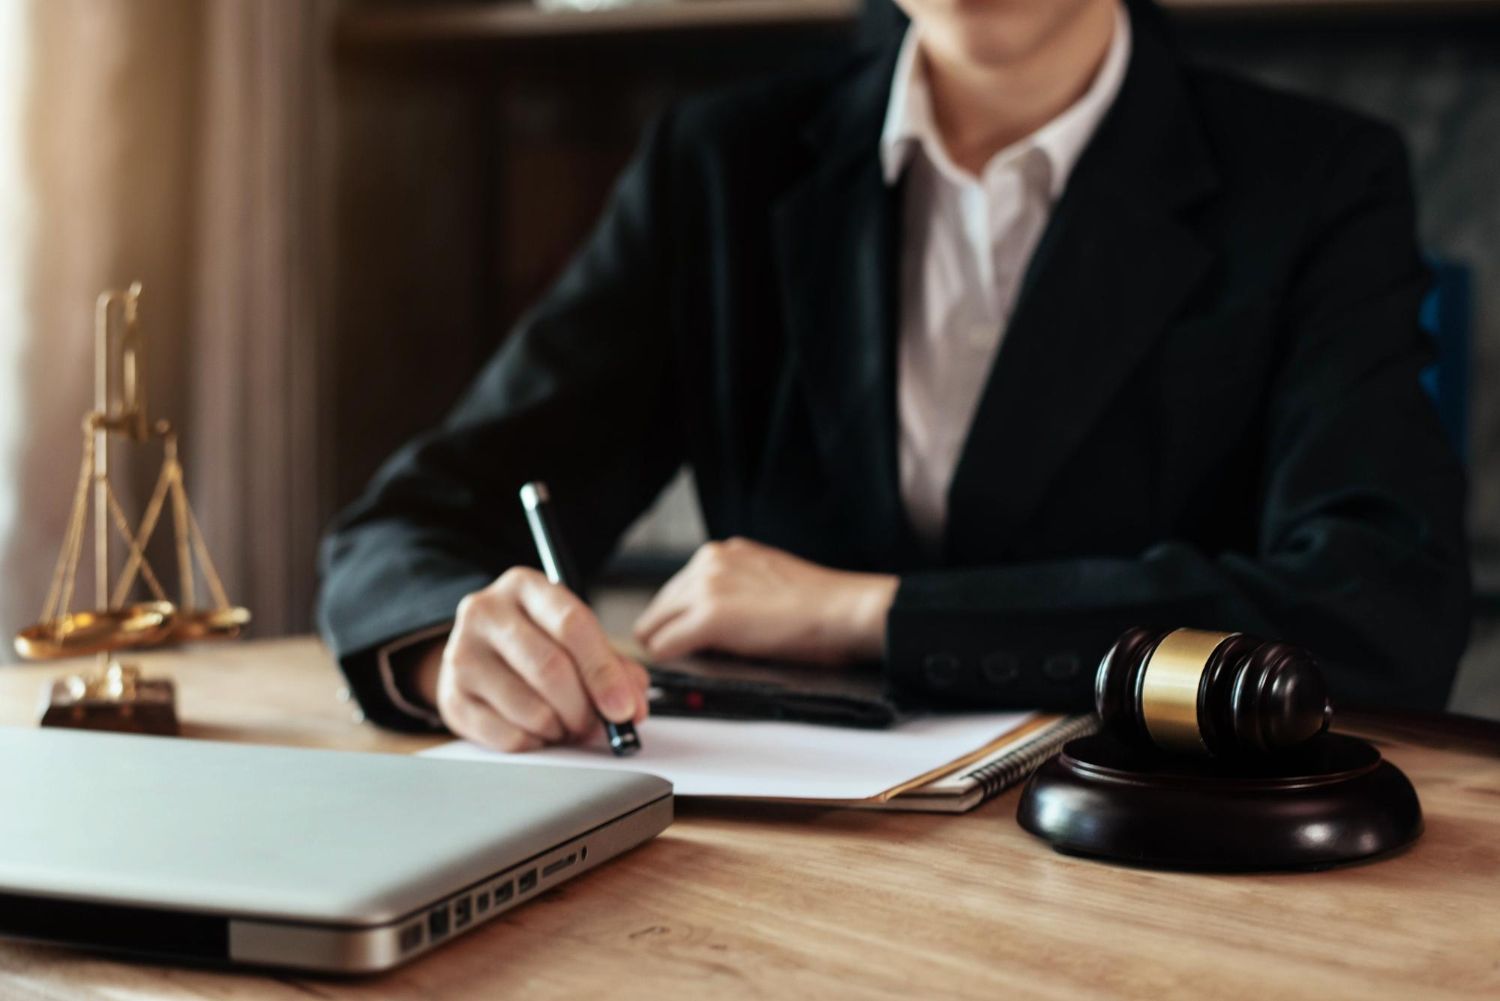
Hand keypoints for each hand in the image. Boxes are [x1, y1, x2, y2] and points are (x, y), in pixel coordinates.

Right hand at [412, 567, 649, 751]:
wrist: (479, 651)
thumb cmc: (537, 641)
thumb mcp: (576, 637)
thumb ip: (613, 666)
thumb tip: (632, 706)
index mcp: (525, 586)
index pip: (572, 625)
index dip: (604, 672)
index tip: (623, 708)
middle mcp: (486, 611)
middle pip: (550, 668)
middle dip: (584, 708)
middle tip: (597, 724)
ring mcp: (461, 653)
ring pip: (529, 708)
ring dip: (561, 729)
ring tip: (567, 724)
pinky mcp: (451, 697)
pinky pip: (506, 736)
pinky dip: (535, 743)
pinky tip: (538, 731)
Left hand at [633, 537, 898, 664]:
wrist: (843, 610)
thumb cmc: (819, 605)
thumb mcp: (764, 580)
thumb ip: (732, 589)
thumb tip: (708, 620)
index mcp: (723, 552)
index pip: (676, 590)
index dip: (678, 620)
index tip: (684, 640)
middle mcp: (708, 562)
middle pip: (658, 608)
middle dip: (666, 634)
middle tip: (682, 661)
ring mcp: (706, 586)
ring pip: (653, 627)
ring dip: (668, 649)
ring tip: (688, 668)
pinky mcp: (710, 616)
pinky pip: (664, 646)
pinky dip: (670, 662)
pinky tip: (688, 671)